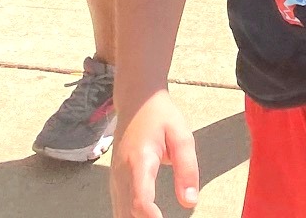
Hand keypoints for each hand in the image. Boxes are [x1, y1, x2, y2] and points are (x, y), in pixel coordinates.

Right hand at [110, 92, 199, 217]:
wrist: (135, 100)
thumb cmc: (160, 116)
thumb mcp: (181, 136)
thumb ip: (187, 169)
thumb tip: (190, 201)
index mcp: (140, 161)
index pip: (141, 199)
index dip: (150, 217)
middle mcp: (122, 172)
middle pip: (128, 211)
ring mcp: (115, 177)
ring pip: (120, 212)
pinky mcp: (115, 180)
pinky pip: (118, 206)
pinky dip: (128, 216)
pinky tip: (143, 217)